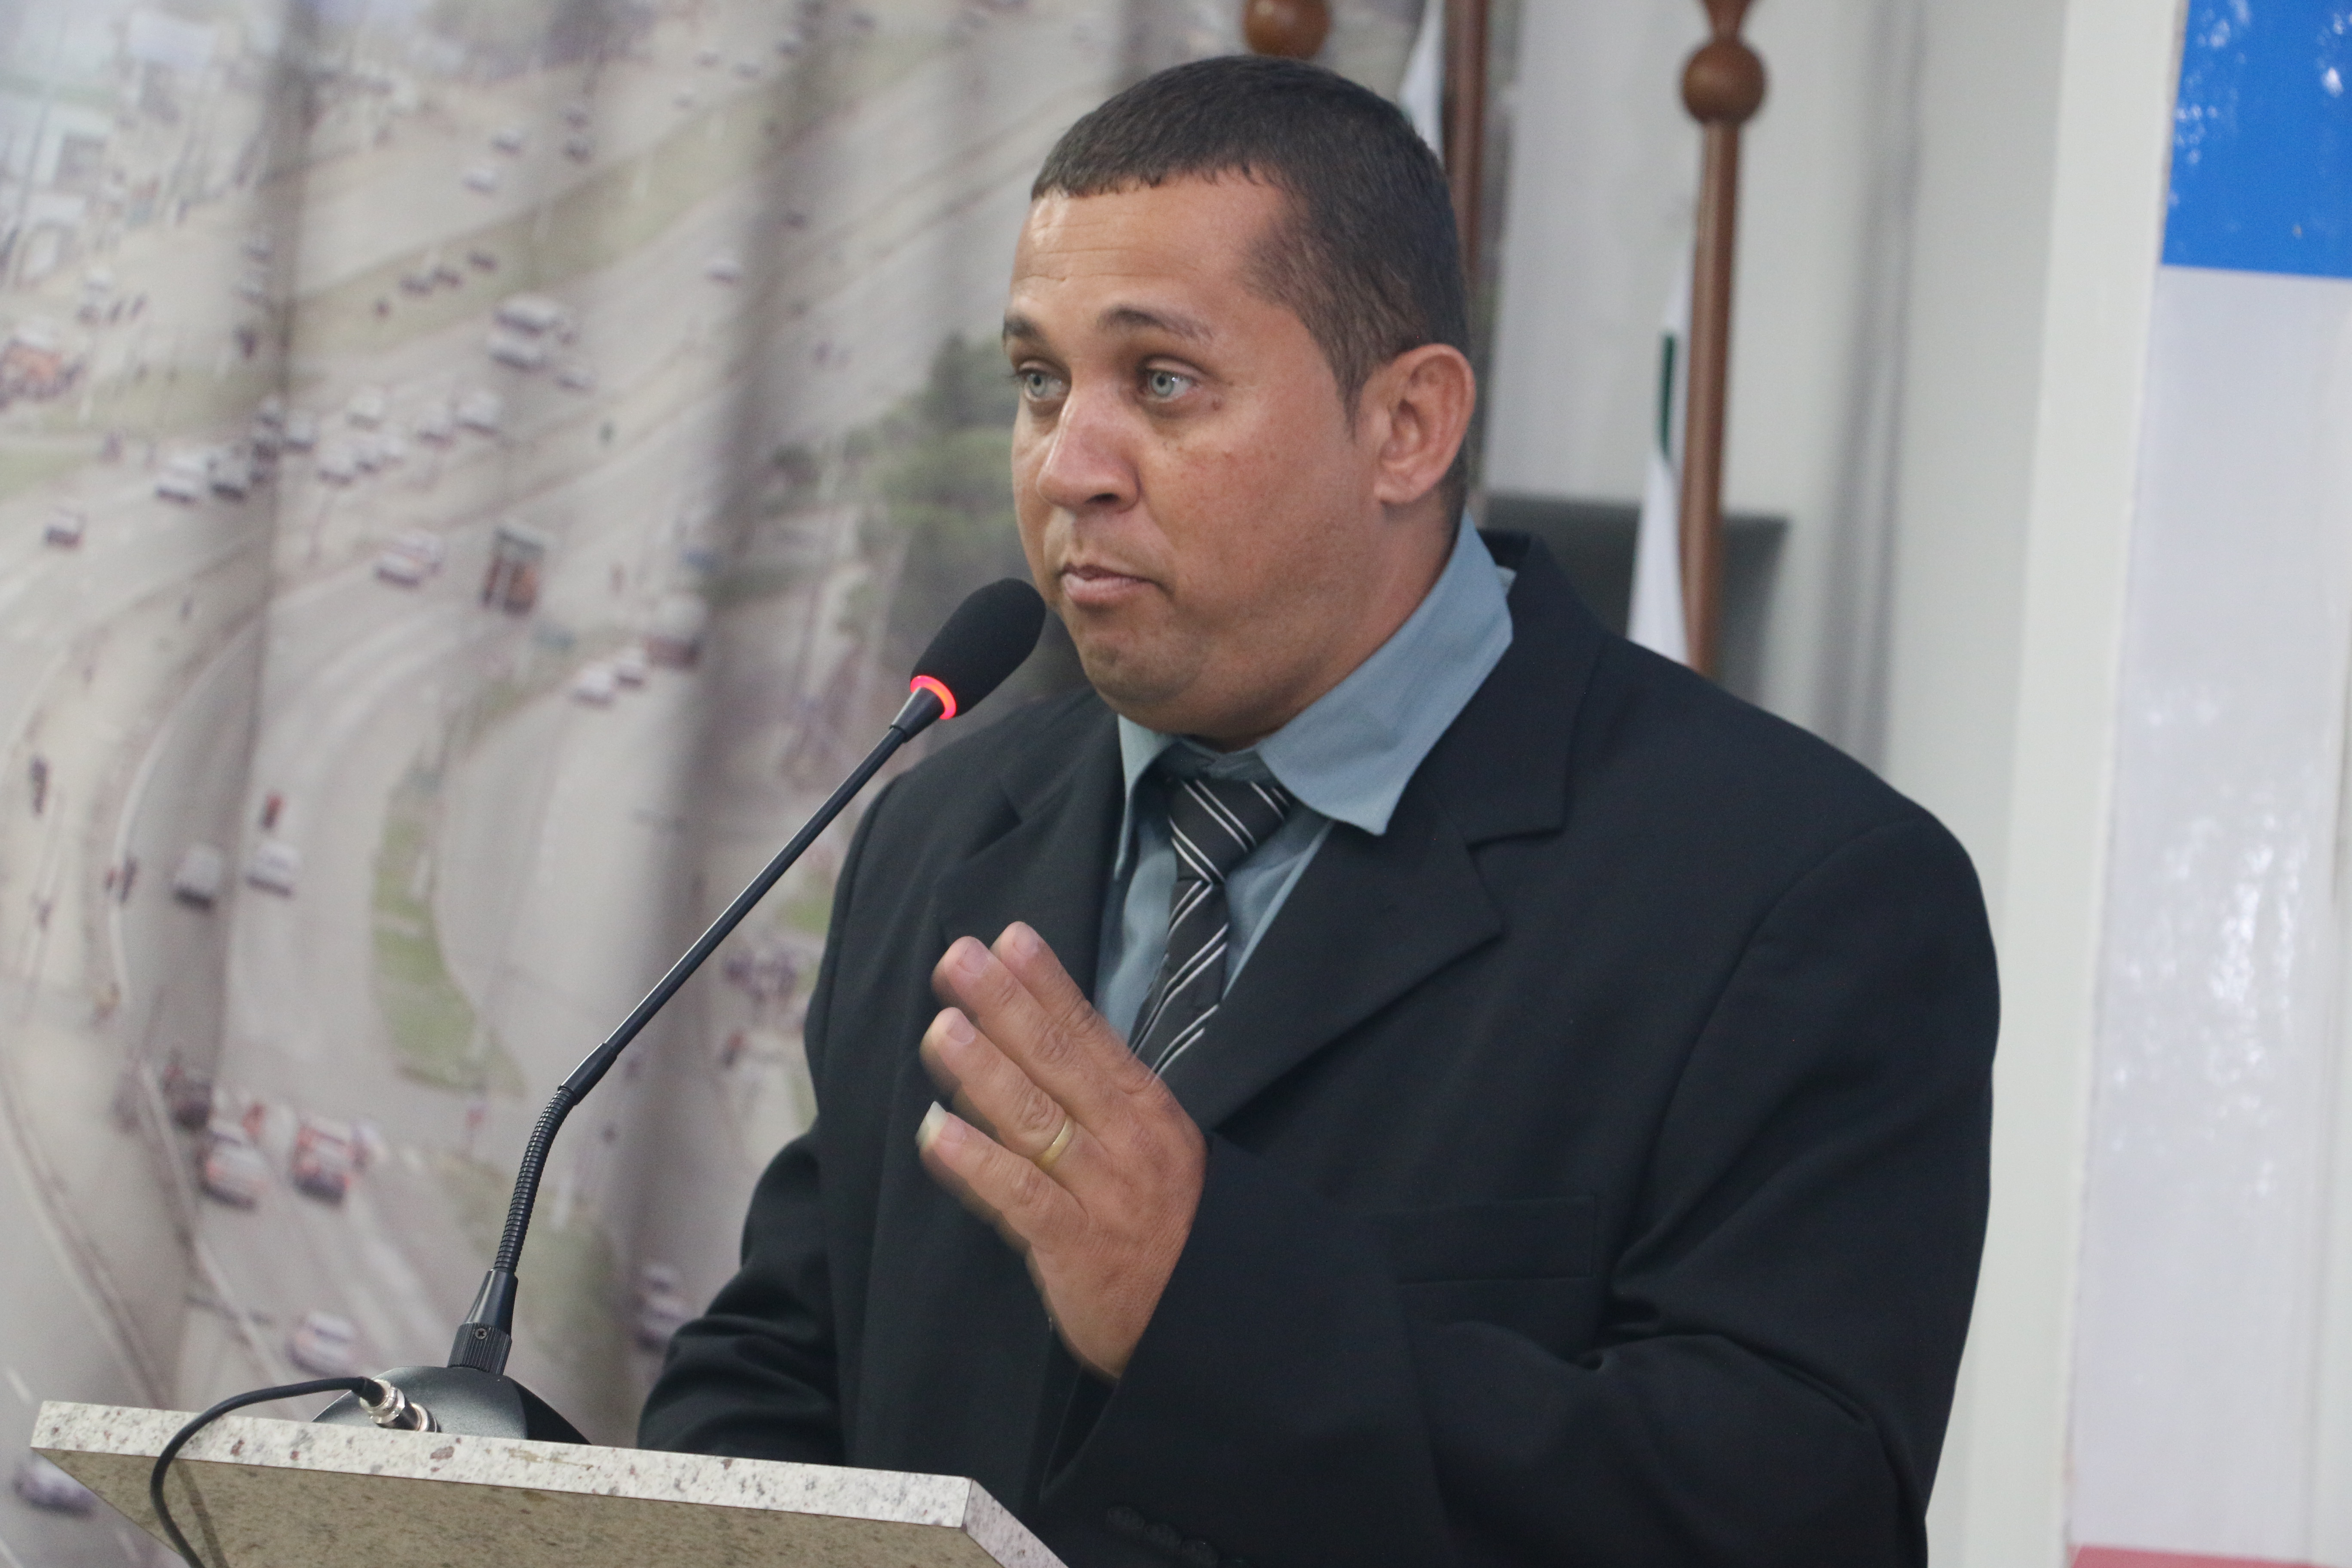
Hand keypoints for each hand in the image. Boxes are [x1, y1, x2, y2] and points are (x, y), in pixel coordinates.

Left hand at [915, 922, 1206, 1377]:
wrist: (1212, 1321)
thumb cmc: (1170, 1230)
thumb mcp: (1152, 1151)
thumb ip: (1100, 1104)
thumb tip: (1035, 1045)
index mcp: (1147, 1112)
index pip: (1091, 1035)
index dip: (1049, 986)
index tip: (1010, 938)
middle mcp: (1126, 1142)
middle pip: (1060, 1062)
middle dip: (1006, 1005)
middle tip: (959, 958)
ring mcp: (1102, 1194)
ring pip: (1036, 1120)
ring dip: (984, 1070)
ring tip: (940, 1028)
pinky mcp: (1076, 1248)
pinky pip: (1020, 1197)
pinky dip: (976, 1164)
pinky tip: (933, 1133)